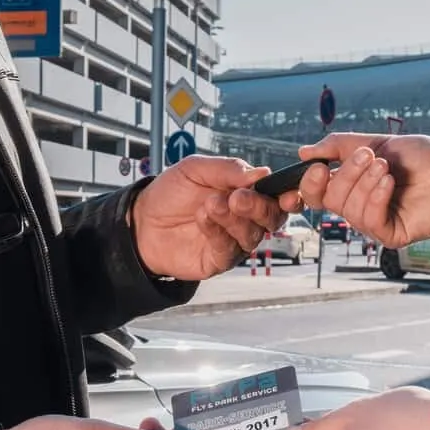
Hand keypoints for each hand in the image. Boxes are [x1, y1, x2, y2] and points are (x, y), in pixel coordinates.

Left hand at [132, 156, 286, 279]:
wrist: (141, 219)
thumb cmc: (172, 192)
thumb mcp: (196, 169)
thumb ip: (228, 169)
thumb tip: (261, 172)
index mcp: (248, 194)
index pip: (277, 197)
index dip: (287, 196)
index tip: (285, 193)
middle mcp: (246, 219)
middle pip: (272, 218)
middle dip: (259, 207)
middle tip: (237, 197)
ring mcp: (234, 242)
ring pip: (252, 234)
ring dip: (234, 218)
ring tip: (211, 203)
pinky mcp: (219, 260)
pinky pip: (229, 250)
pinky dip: (218, 232)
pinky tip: (203, 218)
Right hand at [287, 133, 429, 248]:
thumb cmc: (422, 157)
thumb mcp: (375, 142)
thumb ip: (339, 146)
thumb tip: (305, 152)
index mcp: (353, 187)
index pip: (317, 193)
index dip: (310, 184)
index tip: (317, 167)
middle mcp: (360, 207)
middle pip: (329, 200)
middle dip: (347, 174)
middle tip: (369, 155)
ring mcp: (375, 223)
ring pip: (349, 210)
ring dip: (365, 183)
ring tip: (386, 166)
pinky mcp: (392, 235)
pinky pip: (370, 221)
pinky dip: (376, 198)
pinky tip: (390, 182)